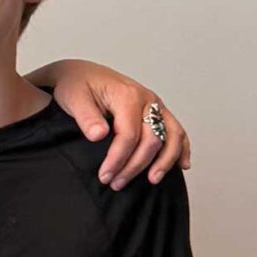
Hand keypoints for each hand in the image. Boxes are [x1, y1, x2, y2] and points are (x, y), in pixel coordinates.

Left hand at [43, 64, 190, 189]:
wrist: (80, 73)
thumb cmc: (77, 85)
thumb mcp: (74, 98)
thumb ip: (87, 117)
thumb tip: (99, 135)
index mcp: (128, 96)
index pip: (129, 135)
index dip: (118, 159)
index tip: (105, 176)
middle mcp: (147, 99)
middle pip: (152, 139)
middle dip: (136, 165)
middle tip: (117, 183)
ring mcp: (155, 105)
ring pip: (172, 135)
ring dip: (165, 160)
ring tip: (153, 180)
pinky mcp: (156, 111)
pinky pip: (176, 131)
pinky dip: (181, 148)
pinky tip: (182, 165)